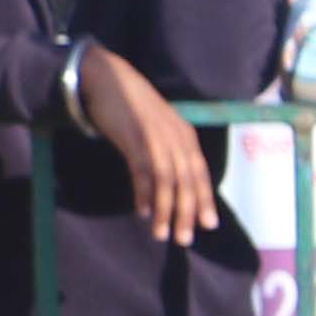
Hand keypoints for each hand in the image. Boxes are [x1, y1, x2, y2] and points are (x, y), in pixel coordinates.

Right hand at [71, 37, 222, 247]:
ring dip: (165, 210)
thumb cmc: (133, 107)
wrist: (107, 76)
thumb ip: (170, 151)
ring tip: (160, 233)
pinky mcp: (133, 137)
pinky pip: (142, 170)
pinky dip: (144, 193)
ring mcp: (155, 137)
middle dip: (187, 212)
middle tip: (184, 239)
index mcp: (185, 136)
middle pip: (187, 181)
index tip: (208, 225)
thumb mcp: (160, 128)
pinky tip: (143, 211)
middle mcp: (175, 137)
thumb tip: (176, 186)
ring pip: (167, 181)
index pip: (200, 174)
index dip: (205, 200)